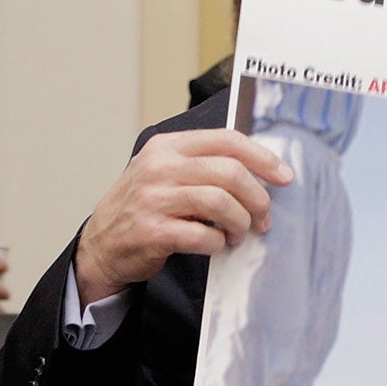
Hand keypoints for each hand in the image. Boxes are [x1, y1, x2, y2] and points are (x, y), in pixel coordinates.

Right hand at [74, 129, 291, 304]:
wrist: (101, 245)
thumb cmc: (144, 208)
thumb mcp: (165, 172)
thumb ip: (203, 164)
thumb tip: (261, 172)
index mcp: (167, 147)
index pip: (226, 140)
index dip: (262, 157)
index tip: (284, 176)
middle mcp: (159, 168)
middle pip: (230, 172)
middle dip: (257, 198)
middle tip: (263, 218)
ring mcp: (154, 199)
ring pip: (220, 203)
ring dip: (240, 223)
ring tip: (239, 234)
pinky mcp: (152, 231)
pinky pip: (203, 235)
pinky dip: (218, 243)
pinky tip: (216, 245)